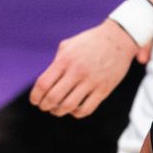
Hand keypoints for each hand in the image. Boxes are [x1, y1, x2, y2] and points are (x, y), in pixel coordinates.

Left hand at [30, 20, 148, 117]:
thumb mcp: (68, 46)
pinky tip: (73, 109)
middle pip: (54, 97)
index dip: (35, 96)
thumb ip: (56, 63)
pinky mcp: (104, 90)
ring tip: (57, 110)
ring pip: (69, 106)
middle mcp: (77, 72)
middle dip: (45, 106)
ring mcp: (91, 82)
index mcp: (65, 60)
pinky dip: (76, 113)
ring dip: (59, 111)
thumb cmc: (90, 42)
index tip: (34, 100)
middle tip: (44, 106)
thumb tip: (45, 82)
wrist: (118, 39)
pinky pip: (86, 109)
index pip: (43, 84)